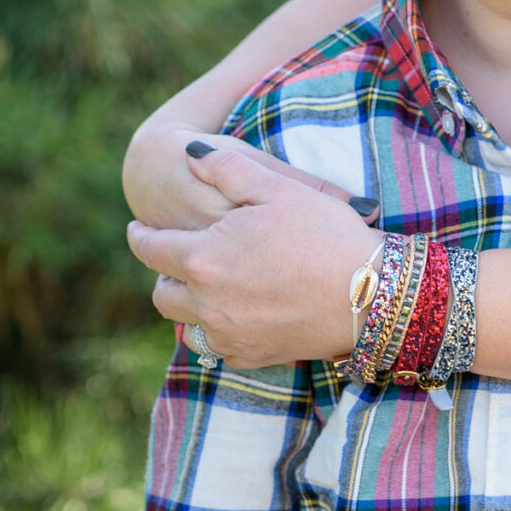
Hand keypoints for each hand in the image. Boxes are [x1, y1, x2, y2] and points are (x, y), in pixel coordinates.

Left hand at [126, 143, 376, 367]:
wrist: (372, 295)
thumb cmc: (326, 234)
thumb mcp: (277, 187)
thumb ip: (226, 167)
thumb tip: (191, 154)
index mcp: (203, 257)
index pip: (151, 249)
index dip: (140, 236)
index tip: (137, 229)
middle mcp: (206, 303)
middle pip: (162, 294)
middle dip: (162, 275)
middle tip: (172, 261)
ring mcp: (229, 335)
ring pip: (186, 327)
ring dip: (188, 307)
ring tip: (202, 290)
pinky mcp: (254, 357)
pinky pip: (219, 350)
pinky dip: (219, 333)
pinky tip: (234, 317)